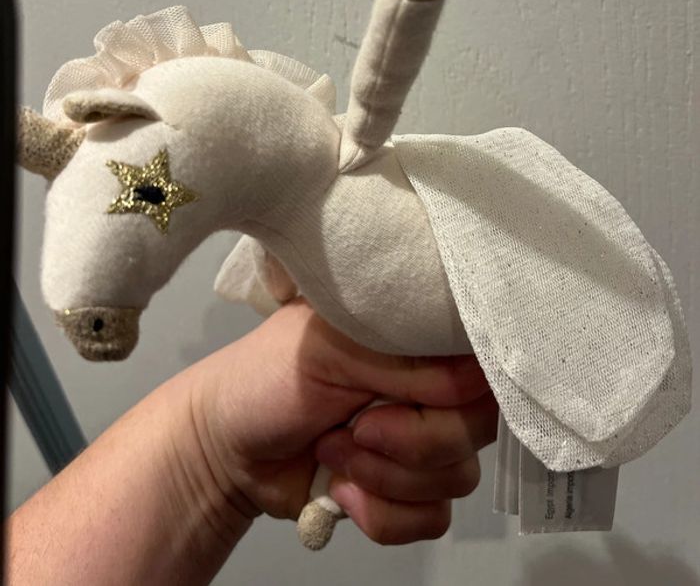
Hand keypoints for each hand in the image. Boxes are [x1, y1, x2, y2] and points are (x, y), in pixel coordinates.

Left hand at [184, 298, 497, 544]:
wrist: (227, 448)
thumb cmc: (268, 378)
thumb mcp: (332, 348)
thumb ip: (406, 361)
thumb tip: (473, 380)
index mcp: (415, 337)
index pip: (480, 361)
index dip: (458, 391)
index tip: (409, 396)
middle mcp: (428, 386)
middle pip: (476, 427)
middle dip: (409, 442)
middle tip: (355, 427)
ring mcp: (421, 440)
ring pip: (457, 477)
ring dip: (384, 477)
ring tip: (332, 450)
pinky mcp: (407, 491)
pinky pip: (433, 518)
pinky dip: (381, 513)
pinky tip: (339, 490)